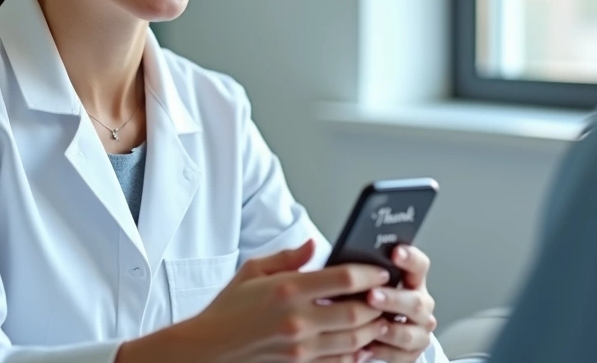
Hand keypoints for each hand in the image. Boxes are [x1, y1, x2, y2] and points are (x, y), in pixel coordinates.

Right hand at [172, 239, 393, 362]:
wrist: (208, 348)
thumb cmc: (227, 308)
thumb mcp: (252, 271)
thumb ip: (287, 257)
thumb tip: (315, 244)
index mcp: (287, 290)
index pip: (342, 278)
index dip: (369, 274)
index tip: (380, 271)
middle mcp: (297, 320)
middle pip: (356, 312)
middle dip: (379, 303)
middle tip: (388, 294)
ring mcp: (300, 347)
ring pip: (354, 339)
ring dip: (373, 328)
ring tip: (381, 317)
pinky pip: (340, 361)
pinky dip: (357, 353)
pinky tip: (363, 343)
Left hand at [362, 245, 437, 361]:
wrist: (372, 330)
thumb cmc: (365, 299)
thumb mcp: (367, 282)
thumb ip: (362, 270)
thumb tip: (337, 257)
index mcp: (412, 281)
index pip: (419, 265)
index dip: (410, 258)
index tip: (395, 252)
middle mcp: (421, 304)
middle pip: (417, 302)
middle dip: (393, 299)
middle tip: (372, 295)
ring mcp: (419, 329)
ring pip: (410, 333)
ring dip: (390, 330)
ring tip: (371, 327)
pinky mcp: (413, 352)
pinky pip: (401, 355)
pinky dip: (383, 352)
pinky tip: (366, 348)